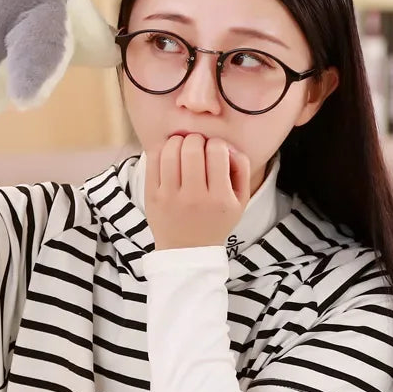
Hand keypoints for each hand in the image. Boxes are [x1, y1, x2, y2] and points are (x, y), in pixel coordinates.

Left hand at [145, 134, 251, 251]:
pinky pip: (153, 160)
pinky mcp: (152, 196)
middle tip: (197, 147)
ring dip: (177, 142)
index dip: (216, 144)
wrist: (187, 251)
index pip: (217, 151)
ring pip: (170, 151)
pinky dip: (161, 150)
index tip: (214, 151)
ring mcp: (170, 197)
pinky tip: (169, 155)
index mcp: (220, 198)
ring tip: (182, 148)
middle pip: (192, 148)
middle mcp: (195, 197)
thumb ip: (241, 168)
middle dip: (196, 140)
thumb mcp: (240, 201)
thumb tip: (227, 145)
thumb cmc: (215, 221)